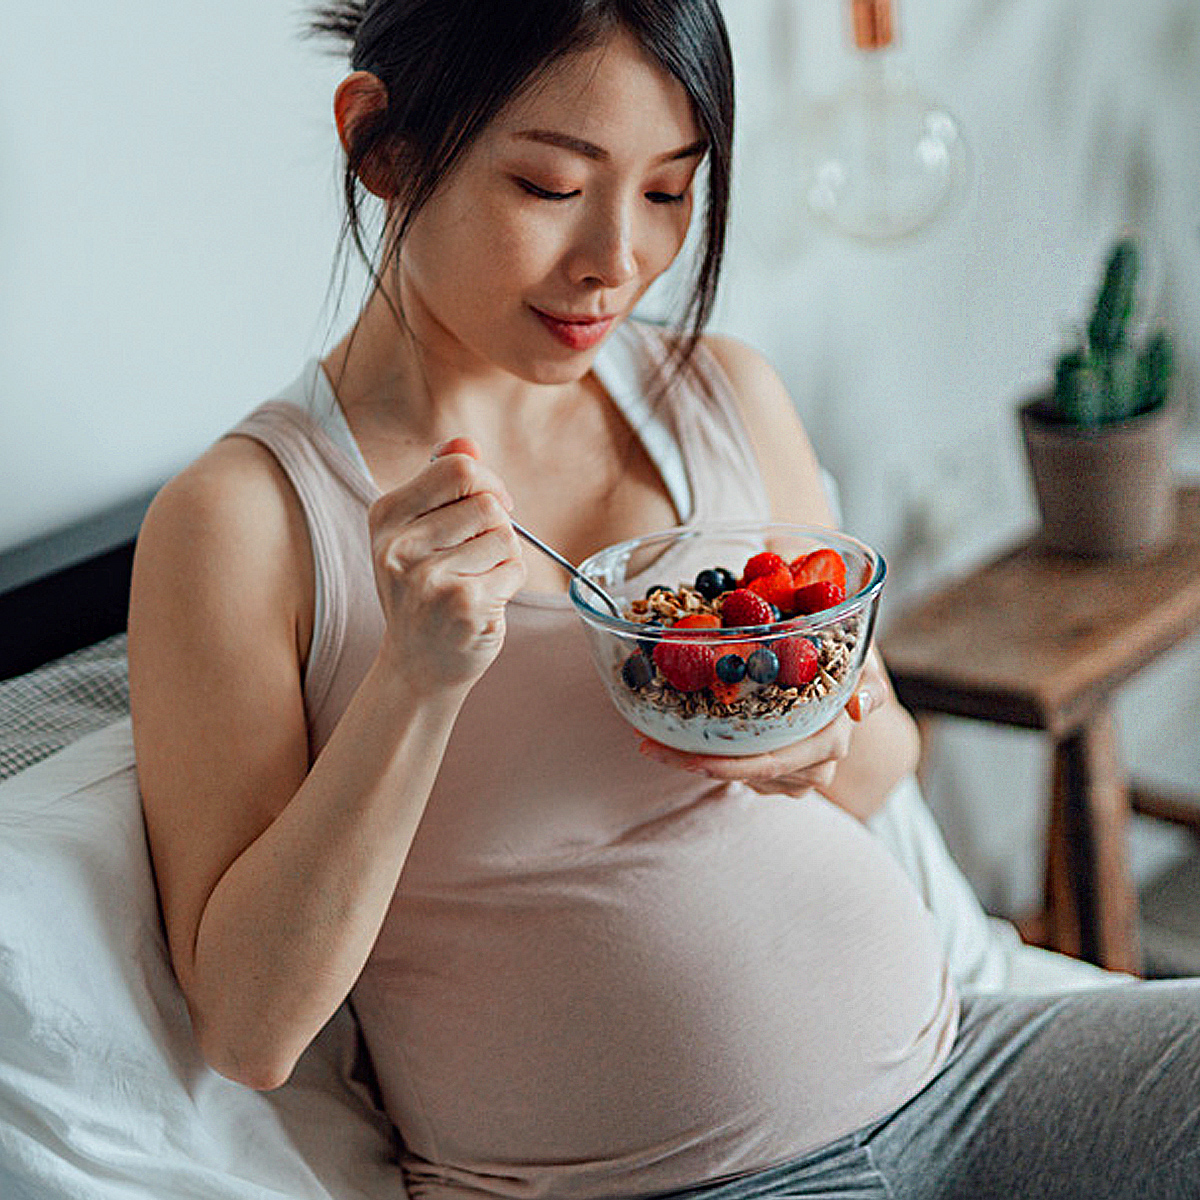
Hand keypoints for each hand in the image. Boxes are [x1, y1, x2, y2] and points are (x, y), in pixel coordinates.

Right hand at [369, 436, 525, 693]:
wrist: (417, 666)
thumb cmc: (424, 592)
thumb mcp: (419, 532)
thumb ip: (442, 483)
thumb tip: (465, 442)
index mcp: (386, 516)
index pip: (457, 467)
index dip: (486, 483)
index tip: (488, 506)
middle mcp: (400, 546)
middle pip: (487, 502)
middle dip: (497, 524)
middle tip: (480, 552)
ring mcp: (430, 578)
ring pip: (505, 535)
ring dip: (504, 557)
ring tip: (476, 580)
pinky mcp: (463, 605)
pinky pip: (514, 569)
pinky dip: (510, 582)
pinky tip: (483, 600)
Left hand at [637, 653, 890, 796]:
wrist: (848, 678)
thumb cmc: (847, 657)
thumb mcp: (860, 655)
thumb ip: (864, 677)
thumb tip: (858, 708)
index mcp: (830, 739)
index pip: (769, 762)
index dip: (723, 763)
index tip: (682, 755)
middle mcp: (814, 766)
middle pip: (744, 774)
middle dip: (693, 763)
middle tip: (647, 745)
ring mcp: (795, 776)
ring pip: (737, 776)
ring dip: (694, 759)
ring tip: (652, 738)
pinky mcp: (778, 775)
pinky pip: (739, 772)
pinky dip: (709, 757)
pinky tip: (679, 738)